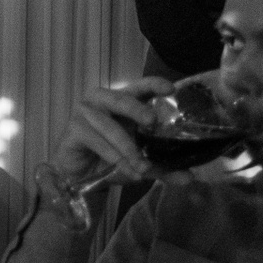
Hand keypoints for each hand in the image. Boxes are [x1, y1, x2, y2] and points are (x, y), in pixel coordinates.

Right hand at [49, 77, 176, 187]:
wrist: (79, 175)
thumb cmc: (110, 159)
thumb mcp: (140, 163)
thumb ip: (162, 167)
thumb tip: (189, 177)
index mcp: (123, 102)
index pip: (140, 87)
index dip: (154, 84)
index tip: (170, 90)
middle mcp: (103, 101)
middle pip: (122, 99)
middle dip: (138, 109)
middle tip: (152, 121)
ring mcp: (85, 112)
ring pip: (110, 126)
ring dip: (128, 148)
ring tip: (142, 167)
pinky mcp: (73, 128)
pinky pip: (96, 140)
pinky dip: (112, 156)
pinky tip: (123, 169)